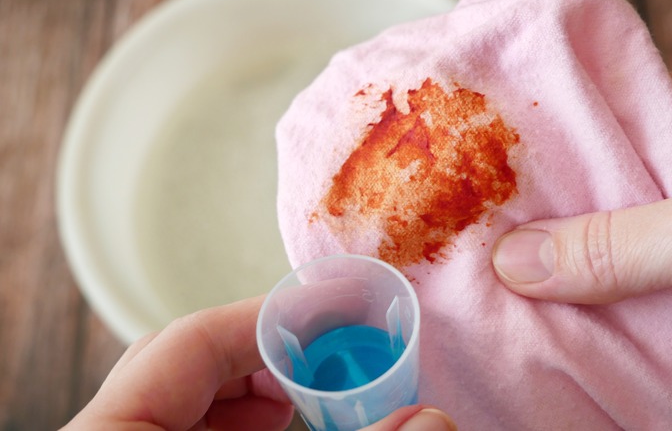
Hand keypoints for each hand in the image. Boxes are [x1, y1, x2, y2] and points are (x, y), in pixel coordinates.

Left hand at [63, 296, 454, 430]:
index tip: (338, 306)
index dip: (271, 317)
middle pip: (187, 363)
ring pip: (190, 399)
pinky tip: (284, 426)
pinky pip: (192, 427)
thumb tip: (433, 420)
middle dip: (273, 353)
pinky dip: (245, 421)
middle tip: (336, 357)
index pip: (185, 342)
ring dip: (264, 390)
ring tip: (317, 394)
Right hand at [492, 69, 671, 404]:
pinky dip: (574, 313)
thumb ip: (614, 243)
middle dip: (532, 212)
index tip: (473, 160)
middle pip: (585, 186)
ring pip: (590, 249)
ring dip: (546, 269)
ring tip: (475, 271)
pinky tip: (524, 315)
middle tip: (462, 226)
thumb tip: (516, 260)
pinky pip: (608, 300)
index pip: (598, 111)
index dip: (537, 137)